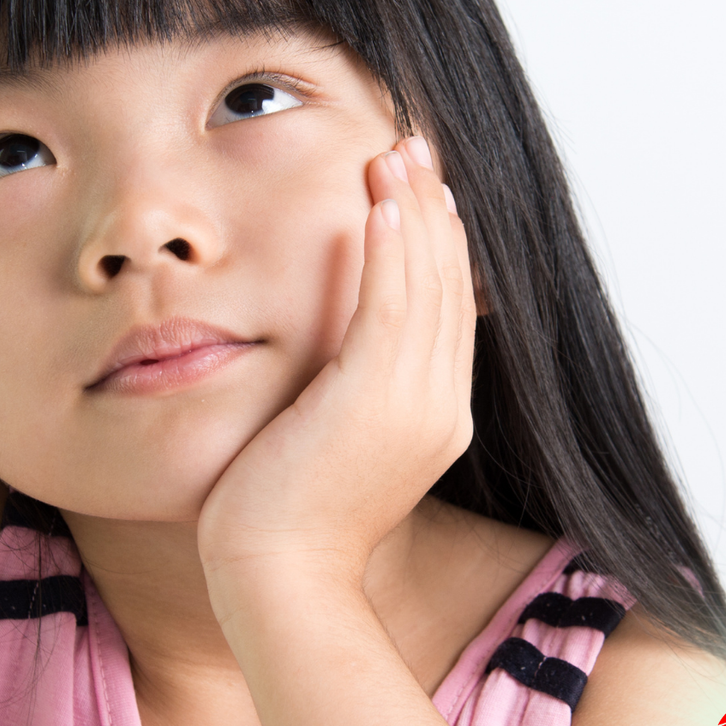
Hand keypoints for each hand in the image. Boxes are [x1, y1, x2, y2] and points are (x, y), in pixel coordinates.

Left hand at [196, 135, 475, 621]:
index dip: (437, 244)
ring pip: (426, 286)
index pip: (445, 311)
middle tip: (416, 148)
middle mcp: (439, 407)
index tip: (421, 191)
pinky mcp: (376, 399)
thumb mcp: (326, 444)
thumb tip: (327, 361)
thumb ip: (342, 395)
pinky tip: (384, 206)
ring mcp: (416, 404)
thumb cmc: (281, 520)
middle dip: (432, 210)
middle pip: (447, 287)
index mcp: (434, 418)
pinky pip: (394, 307)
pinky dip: (393, 251)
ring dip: (414, 212)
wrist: (278, 578)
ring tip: (399, 155)